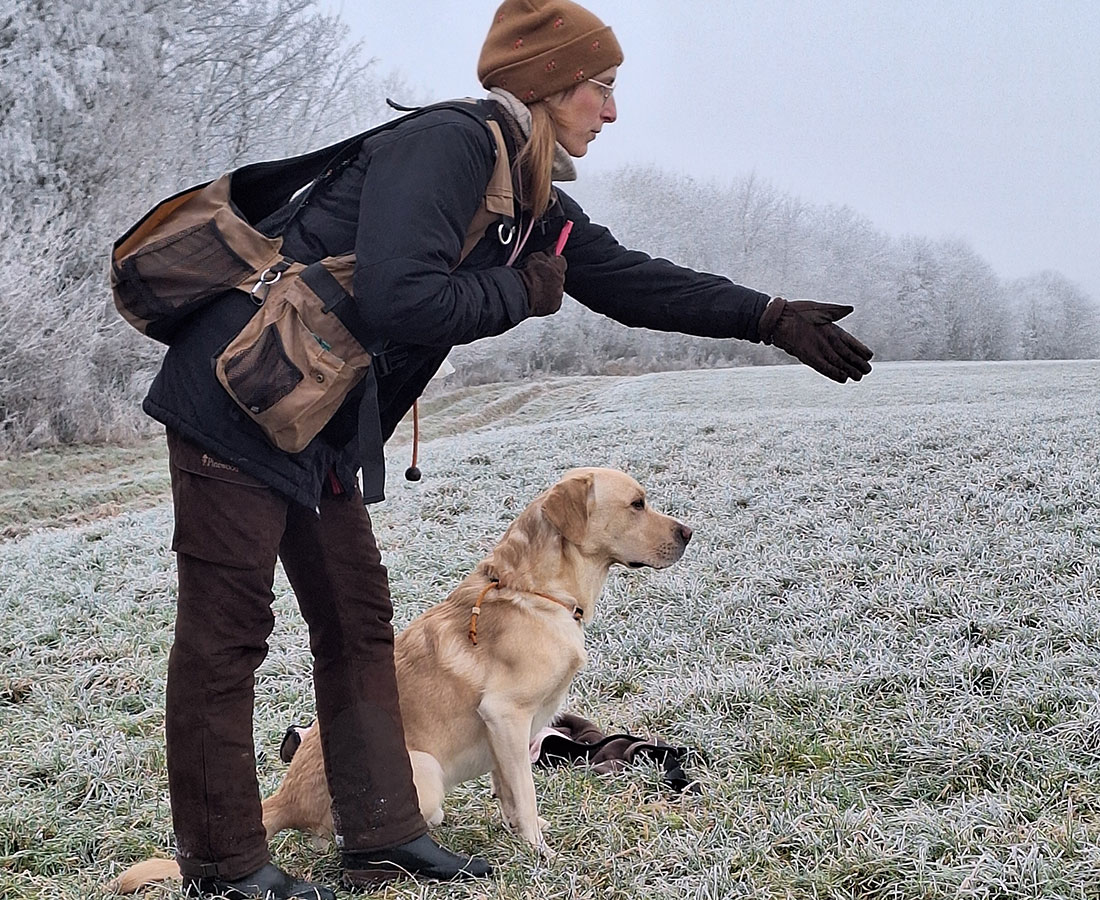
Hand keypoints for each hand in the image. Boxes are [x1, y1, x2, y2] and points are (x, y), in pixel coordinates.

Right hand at [518, 250, 566, 316]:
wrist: (520, 292)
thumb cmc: (525, 275)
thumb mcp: (535, 257)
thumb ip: (548, 253)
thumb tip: (556, 246)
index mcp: (558, 266)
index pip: (561, 261)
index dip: (554, 262)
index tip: (549, 262)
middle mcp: (561, 280)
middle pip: (559, 277)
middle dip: (551, 277)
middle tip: (539, 278)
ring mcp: (558, 294)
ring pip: (556, 290)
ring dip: (548, 289)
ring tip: (535, 289)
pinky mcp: (555, 306)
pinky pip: (553, 302)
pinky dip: (547, 301)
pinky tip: (537, 299)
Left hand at [758, 297, 873, 382]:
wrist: (779, 317)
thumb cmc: (799, 311)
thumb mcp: (820, 309)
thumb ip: (836, 311)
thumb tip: (850, 309)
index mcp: (831, 330)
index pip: (850, 342)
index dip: (860, 349)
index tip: (869, 356)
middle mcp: (826, 342)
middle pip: (845, 355)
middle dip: (857, 363)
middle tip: (867, 371)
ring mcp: (817, 350)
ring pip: (836, 362)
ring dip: (847, 370)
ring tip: (858, 377)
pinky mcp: (807, 356)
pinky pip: (822, 367)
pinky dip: (832, 372)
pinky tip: (842, 378)